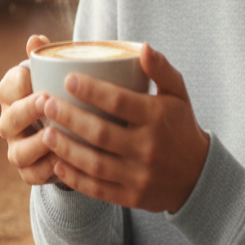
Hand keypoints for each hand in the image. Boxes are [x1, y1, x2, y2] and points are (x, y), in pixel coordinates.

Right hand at [0, 34, 68, 186]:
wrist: (73, 133)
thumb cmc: (64, 96)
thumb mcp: (58, 78)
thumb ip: (48, 59)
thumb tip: (36, 39)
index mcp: (14, 98)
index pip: (7, 88)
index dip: (17, 82)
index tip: (29, 74)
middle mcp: (11, 125)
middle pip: (9, 120)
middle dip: (26, 110)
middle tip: (46, 101)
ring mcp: (19, 150)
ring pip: (18, 152)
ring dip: (35, 143)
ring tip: (54, 134)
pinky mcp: (30, 173)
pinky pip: (33, 175)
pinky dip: (47, 169)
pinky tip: (64, 160)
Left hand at [38, 44, 209, 212]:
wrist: (198, 176)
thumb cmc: (181, 126)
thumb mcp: (178, 95)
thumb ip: (161, 69)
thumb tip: (142, 47)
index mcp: (158, 118)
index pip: (120, 102)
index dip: (91, 90)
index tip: (68, 79)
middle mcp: (148, 148)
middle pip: (100, 133)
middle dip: (69, 118)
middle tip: (46, 104)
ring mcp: (139, 175)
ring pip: (95, 163)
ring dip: (66, 149)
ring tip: (46, 133)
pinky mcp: (132, 197)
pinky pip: (98, 189)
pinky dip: (75, 179)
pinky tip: (58, 165)